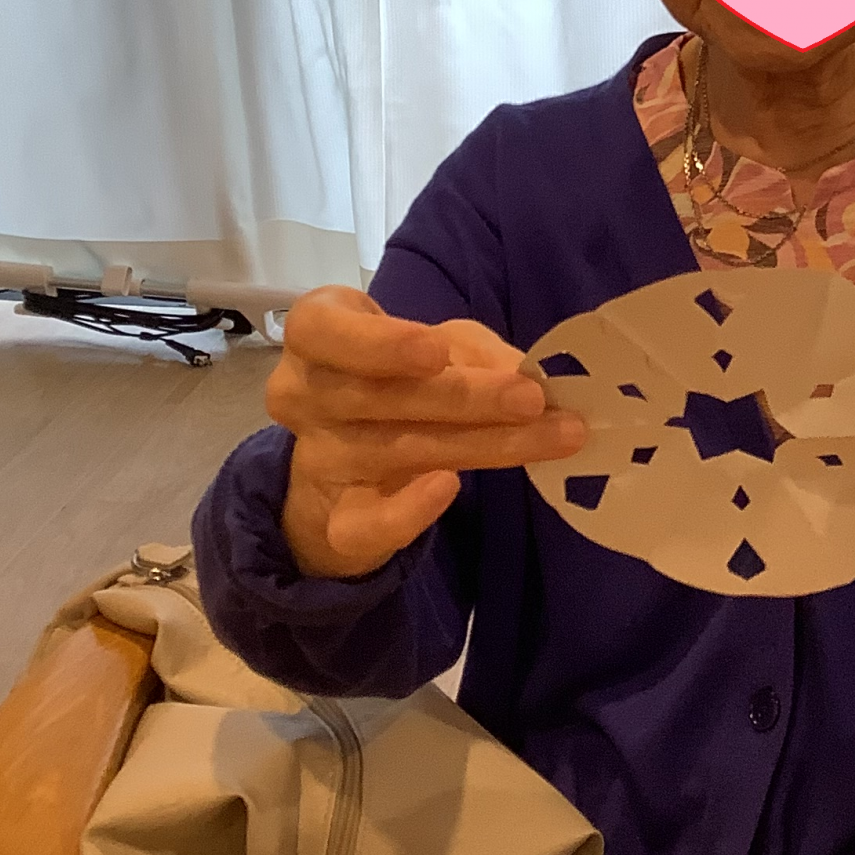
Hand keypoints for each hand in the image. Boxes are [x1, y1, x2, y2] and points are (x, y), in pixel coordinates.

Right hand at [267, 286, 586, 579]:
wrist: (346, 465)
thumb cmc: (396, 377)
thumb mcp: (433, 344)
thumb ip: (473, 350)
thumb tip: (525, 371)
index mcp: (316, 336)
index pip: (322, 330)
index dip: (378, 343)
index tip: (436, 351)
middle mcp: (304, 397)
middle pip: (380, 396)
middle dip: (466, 397)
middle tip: (532, 399)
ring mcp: (319, 460)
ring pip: (398, 451)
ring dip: (483, 444)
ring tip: (551, 437)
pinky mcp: (335, 520)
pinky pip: (364, 524)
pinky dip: (406, 512)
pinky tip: (449, 488)